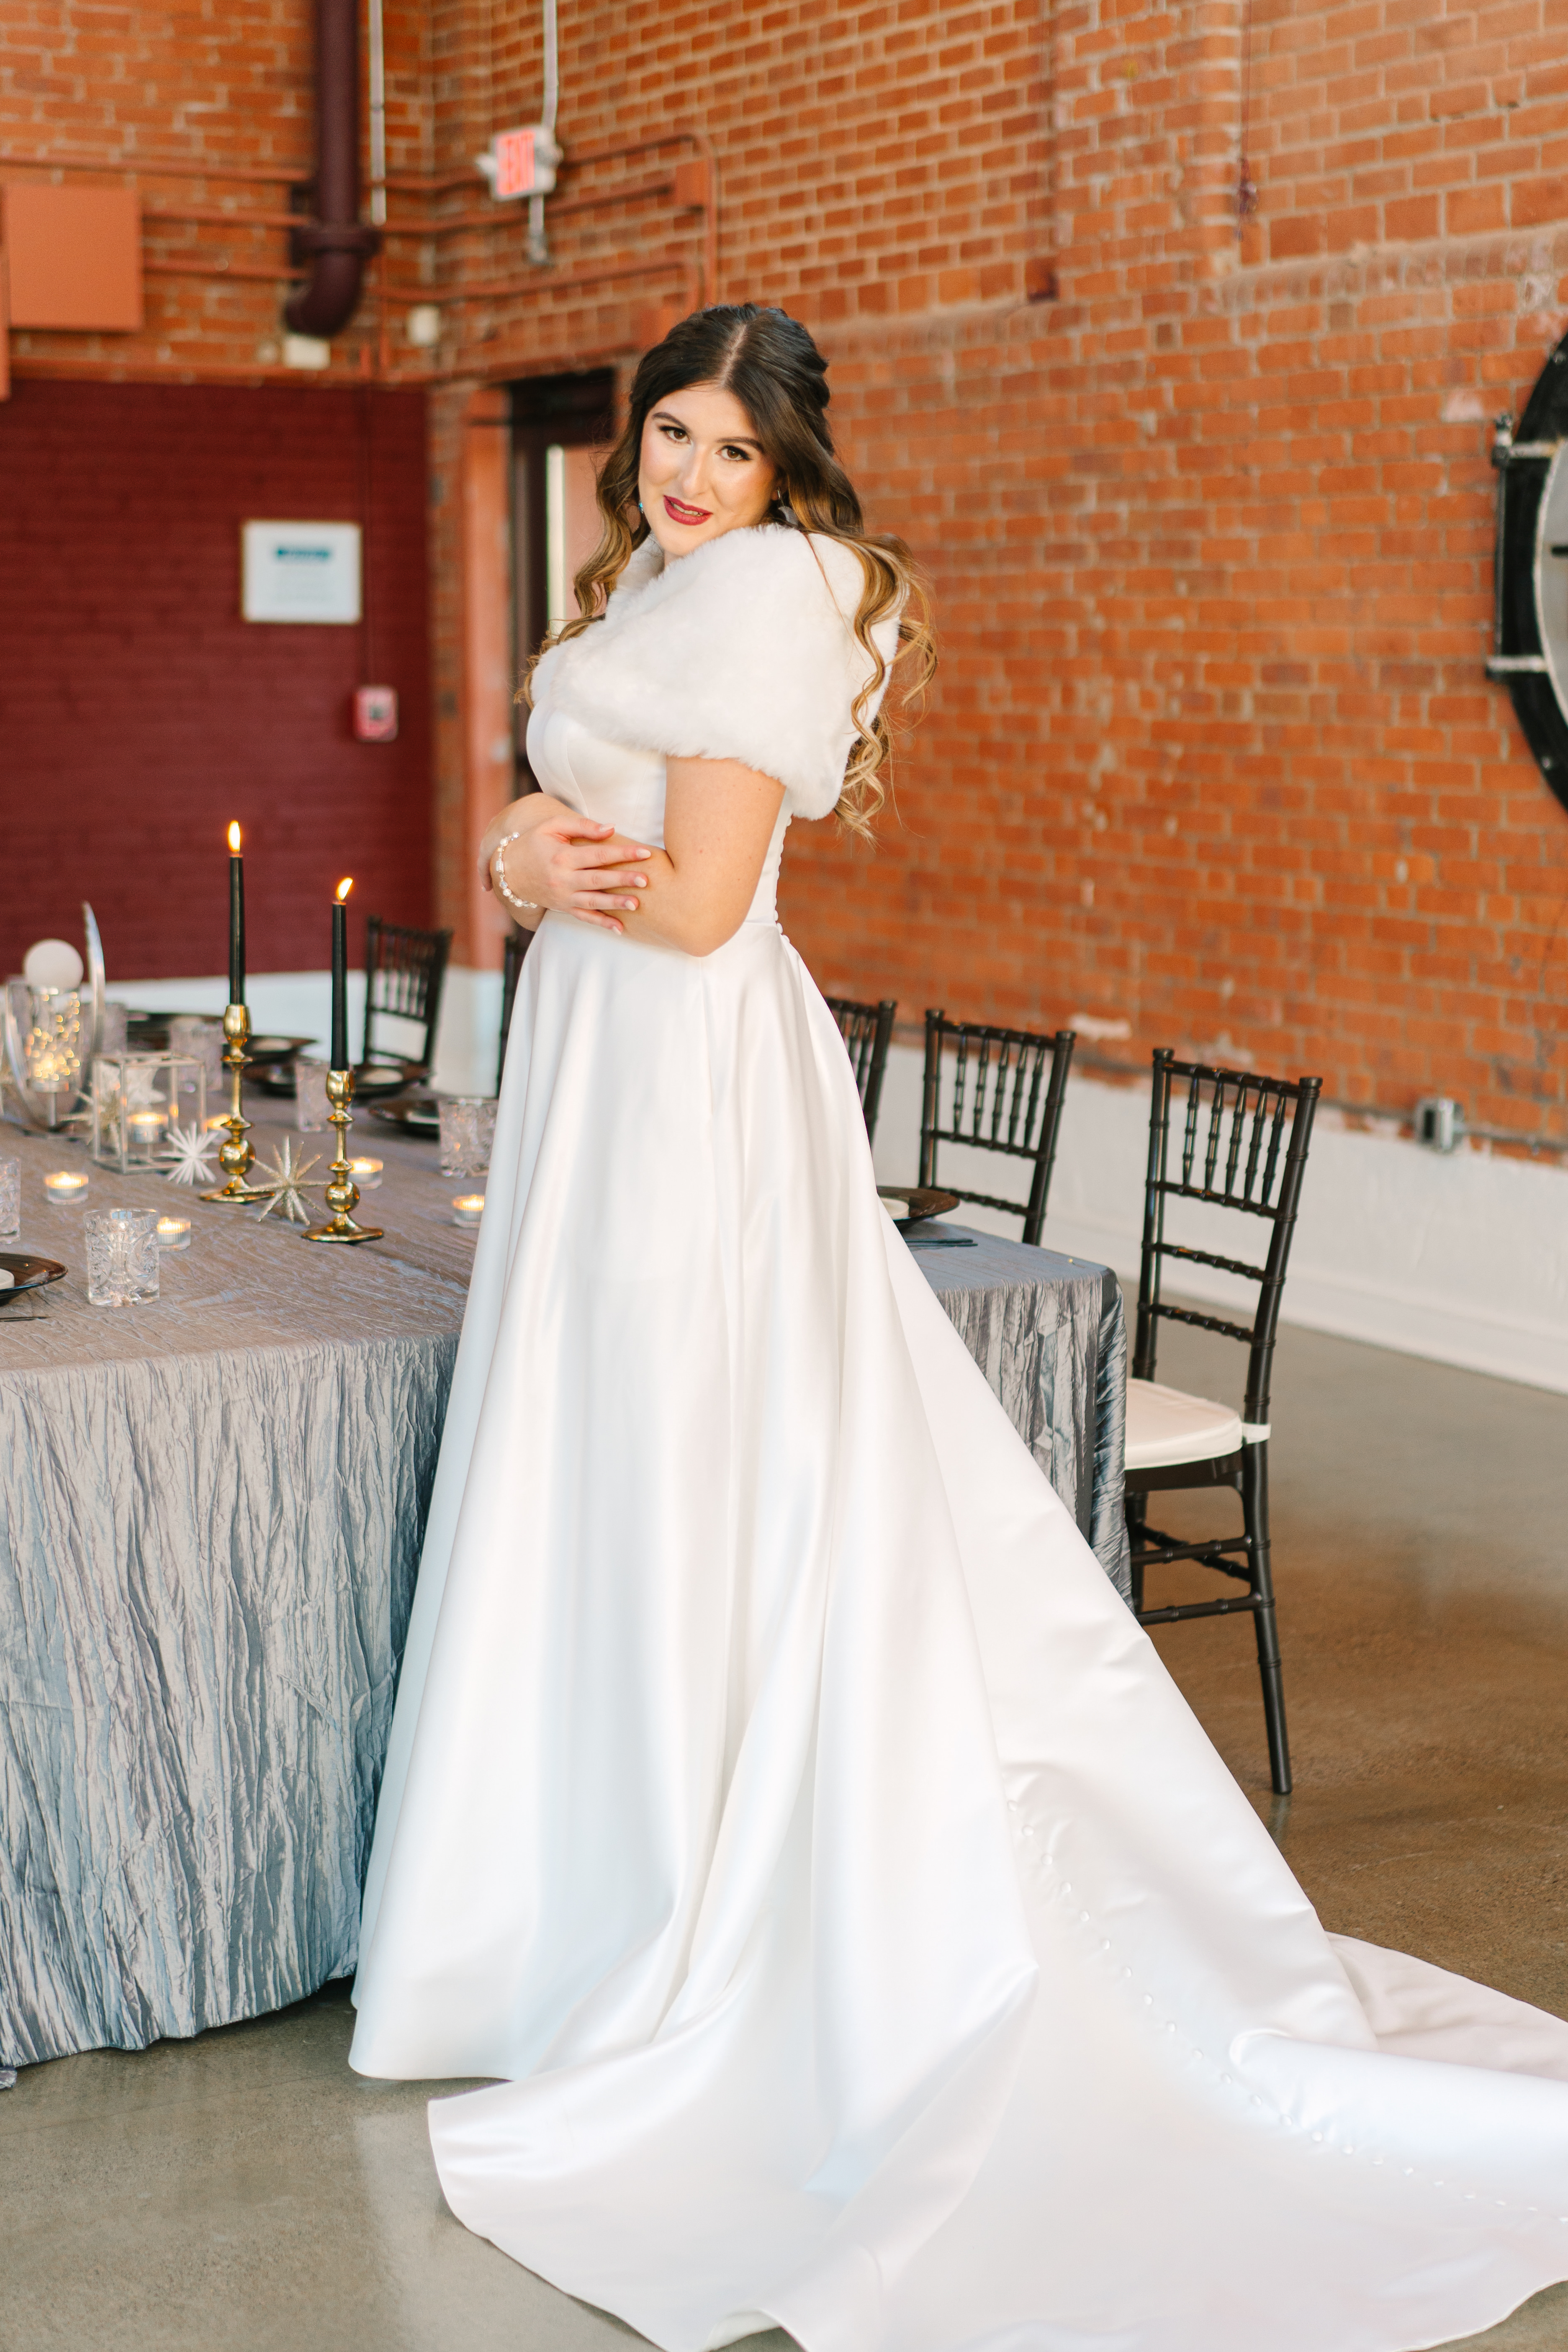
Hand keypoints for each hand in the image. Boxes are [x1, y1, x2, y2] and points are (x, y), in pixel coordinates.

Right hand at [478, 797, 654, 933]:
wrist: (507, 870)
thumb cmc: (533, 842)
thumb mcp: (552, 826)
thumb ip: (582, 826)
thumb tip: (611, 829)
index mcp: (563, 856)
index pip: (598, 855)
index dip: (623, 853)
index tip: (645, 851)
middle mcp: (563, 879)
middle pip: (598, 879)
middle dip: (623, 879)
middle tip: (645, 880)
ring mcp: (563, 896)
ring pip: (593, 901)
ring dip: (615, 903)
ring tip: (636, 904)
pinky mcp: (562, 907)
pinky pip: (584, 917)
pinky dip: (601, 923)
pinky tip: (619, 928)